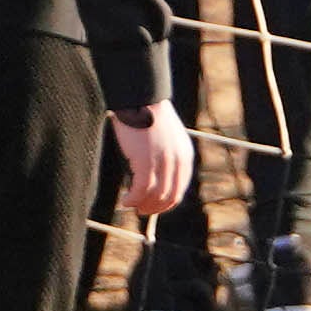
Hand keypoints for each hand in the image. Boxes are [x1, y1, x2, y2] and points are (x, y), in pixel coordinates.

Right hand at [113, 103, 198, 220]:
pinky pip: (140, 189)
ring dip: (143, 205)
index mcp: (185, 156)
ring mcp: (163, 162)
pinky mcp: (146, 161)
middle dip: (155, 207)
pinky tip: (125, 201)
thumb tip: (155, 180)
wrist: (141, 99)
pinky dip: (133, 199)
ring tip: (131, 205)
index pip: (179, 189)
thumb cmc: (149, 117)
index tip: (152, 206)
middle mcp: (178, 161)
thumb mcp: (166, 139)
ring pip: (155, 196)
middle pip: (170, 196)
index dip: (165, 202)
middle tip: (141, 211)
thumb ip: (167, 157)